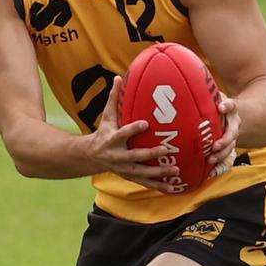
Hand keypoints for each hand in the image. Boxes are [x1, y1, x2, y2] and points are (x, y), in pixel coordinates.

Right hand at [90, 76, 180, 192]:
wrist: (89, 157)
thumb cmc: (103, 133)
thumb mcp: (106, 117)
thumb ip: (112, 98)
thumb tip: (117, 78)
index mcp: (112, 140)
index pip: (123, 134)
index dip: (133, 129)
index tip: (145, 124)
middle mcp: (117, 156)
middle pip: (135, 156)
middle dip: (150, 154)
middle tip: (166, 150)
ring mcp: (123, 169)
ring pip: (142, 173)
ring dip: (158, 173)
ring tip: (175, 171)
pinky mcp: (128, 177)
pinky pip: (144, 183)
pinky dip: (158, 186)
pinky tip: (172, 188)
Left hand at [209, 92, 239, 175]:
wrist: (232, 117)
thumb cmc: (215, 106)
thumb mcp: (212, 97)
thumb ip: (201, 93)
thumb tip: (178, 83)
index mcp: (230, 109)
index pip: (231, 105)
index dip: (226, 106)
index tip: (221, 107)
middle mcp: (233, 123)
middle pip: (232, 132)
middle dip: (224, 140)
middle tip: (215, 146)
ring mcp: (232, 137)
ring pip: (230, 147)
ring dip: (221, 154)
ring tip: (210, 160)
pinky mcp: (228, 148)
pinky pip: (225, 159)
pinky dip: (217, 167)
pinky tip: (208, 173)